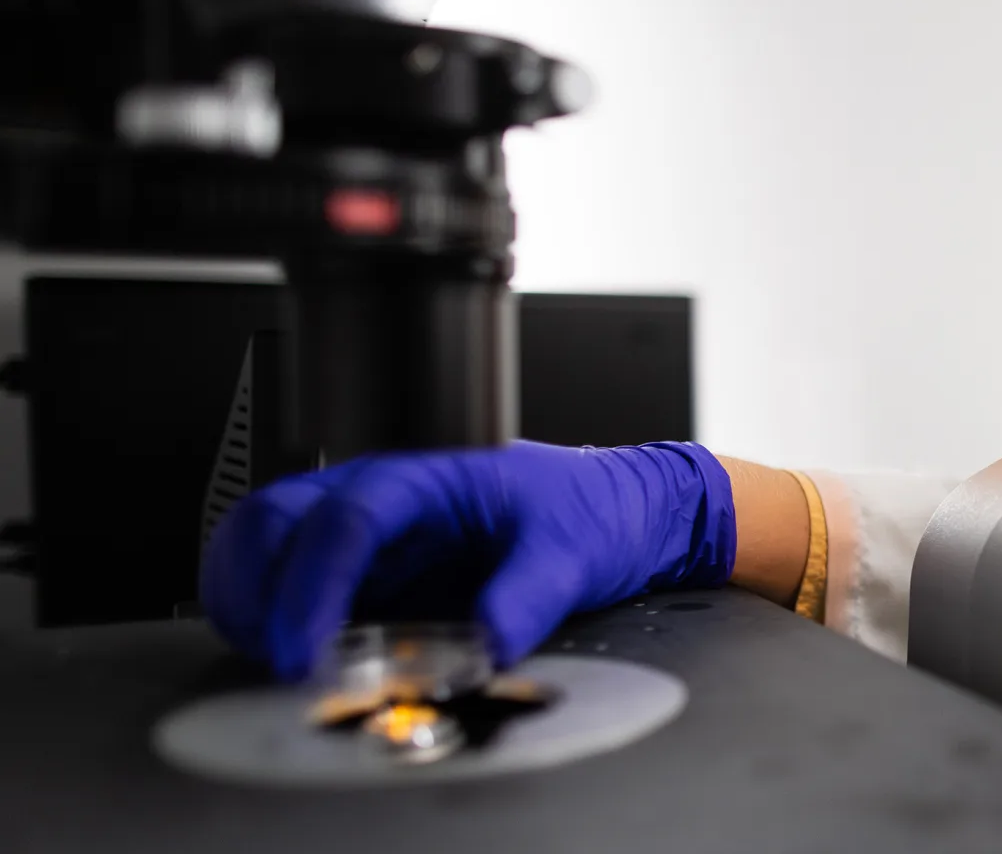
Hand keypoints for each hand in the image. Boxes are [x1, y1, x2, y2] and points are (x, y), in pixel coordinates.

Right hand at [199, 440, 734, 679]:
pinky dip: (270, 618)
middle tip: (278, 659)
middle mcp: (379, 498)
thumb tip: (487, 643)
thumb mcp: (572, 551)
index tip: (305, 648)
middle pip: (270, 520)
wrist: (617, 510)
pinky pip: (291, 586)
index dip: (312, 586)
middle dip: (253, 589)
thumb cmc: (591, 509)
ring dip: (248, 602)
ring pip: (262, 547)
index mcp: (424, 477)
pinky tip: (293, 657)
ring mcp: (366, 535)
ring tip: (274, 660)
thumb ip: (528, 597)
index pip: (343, 520)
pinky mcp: (367, 573)